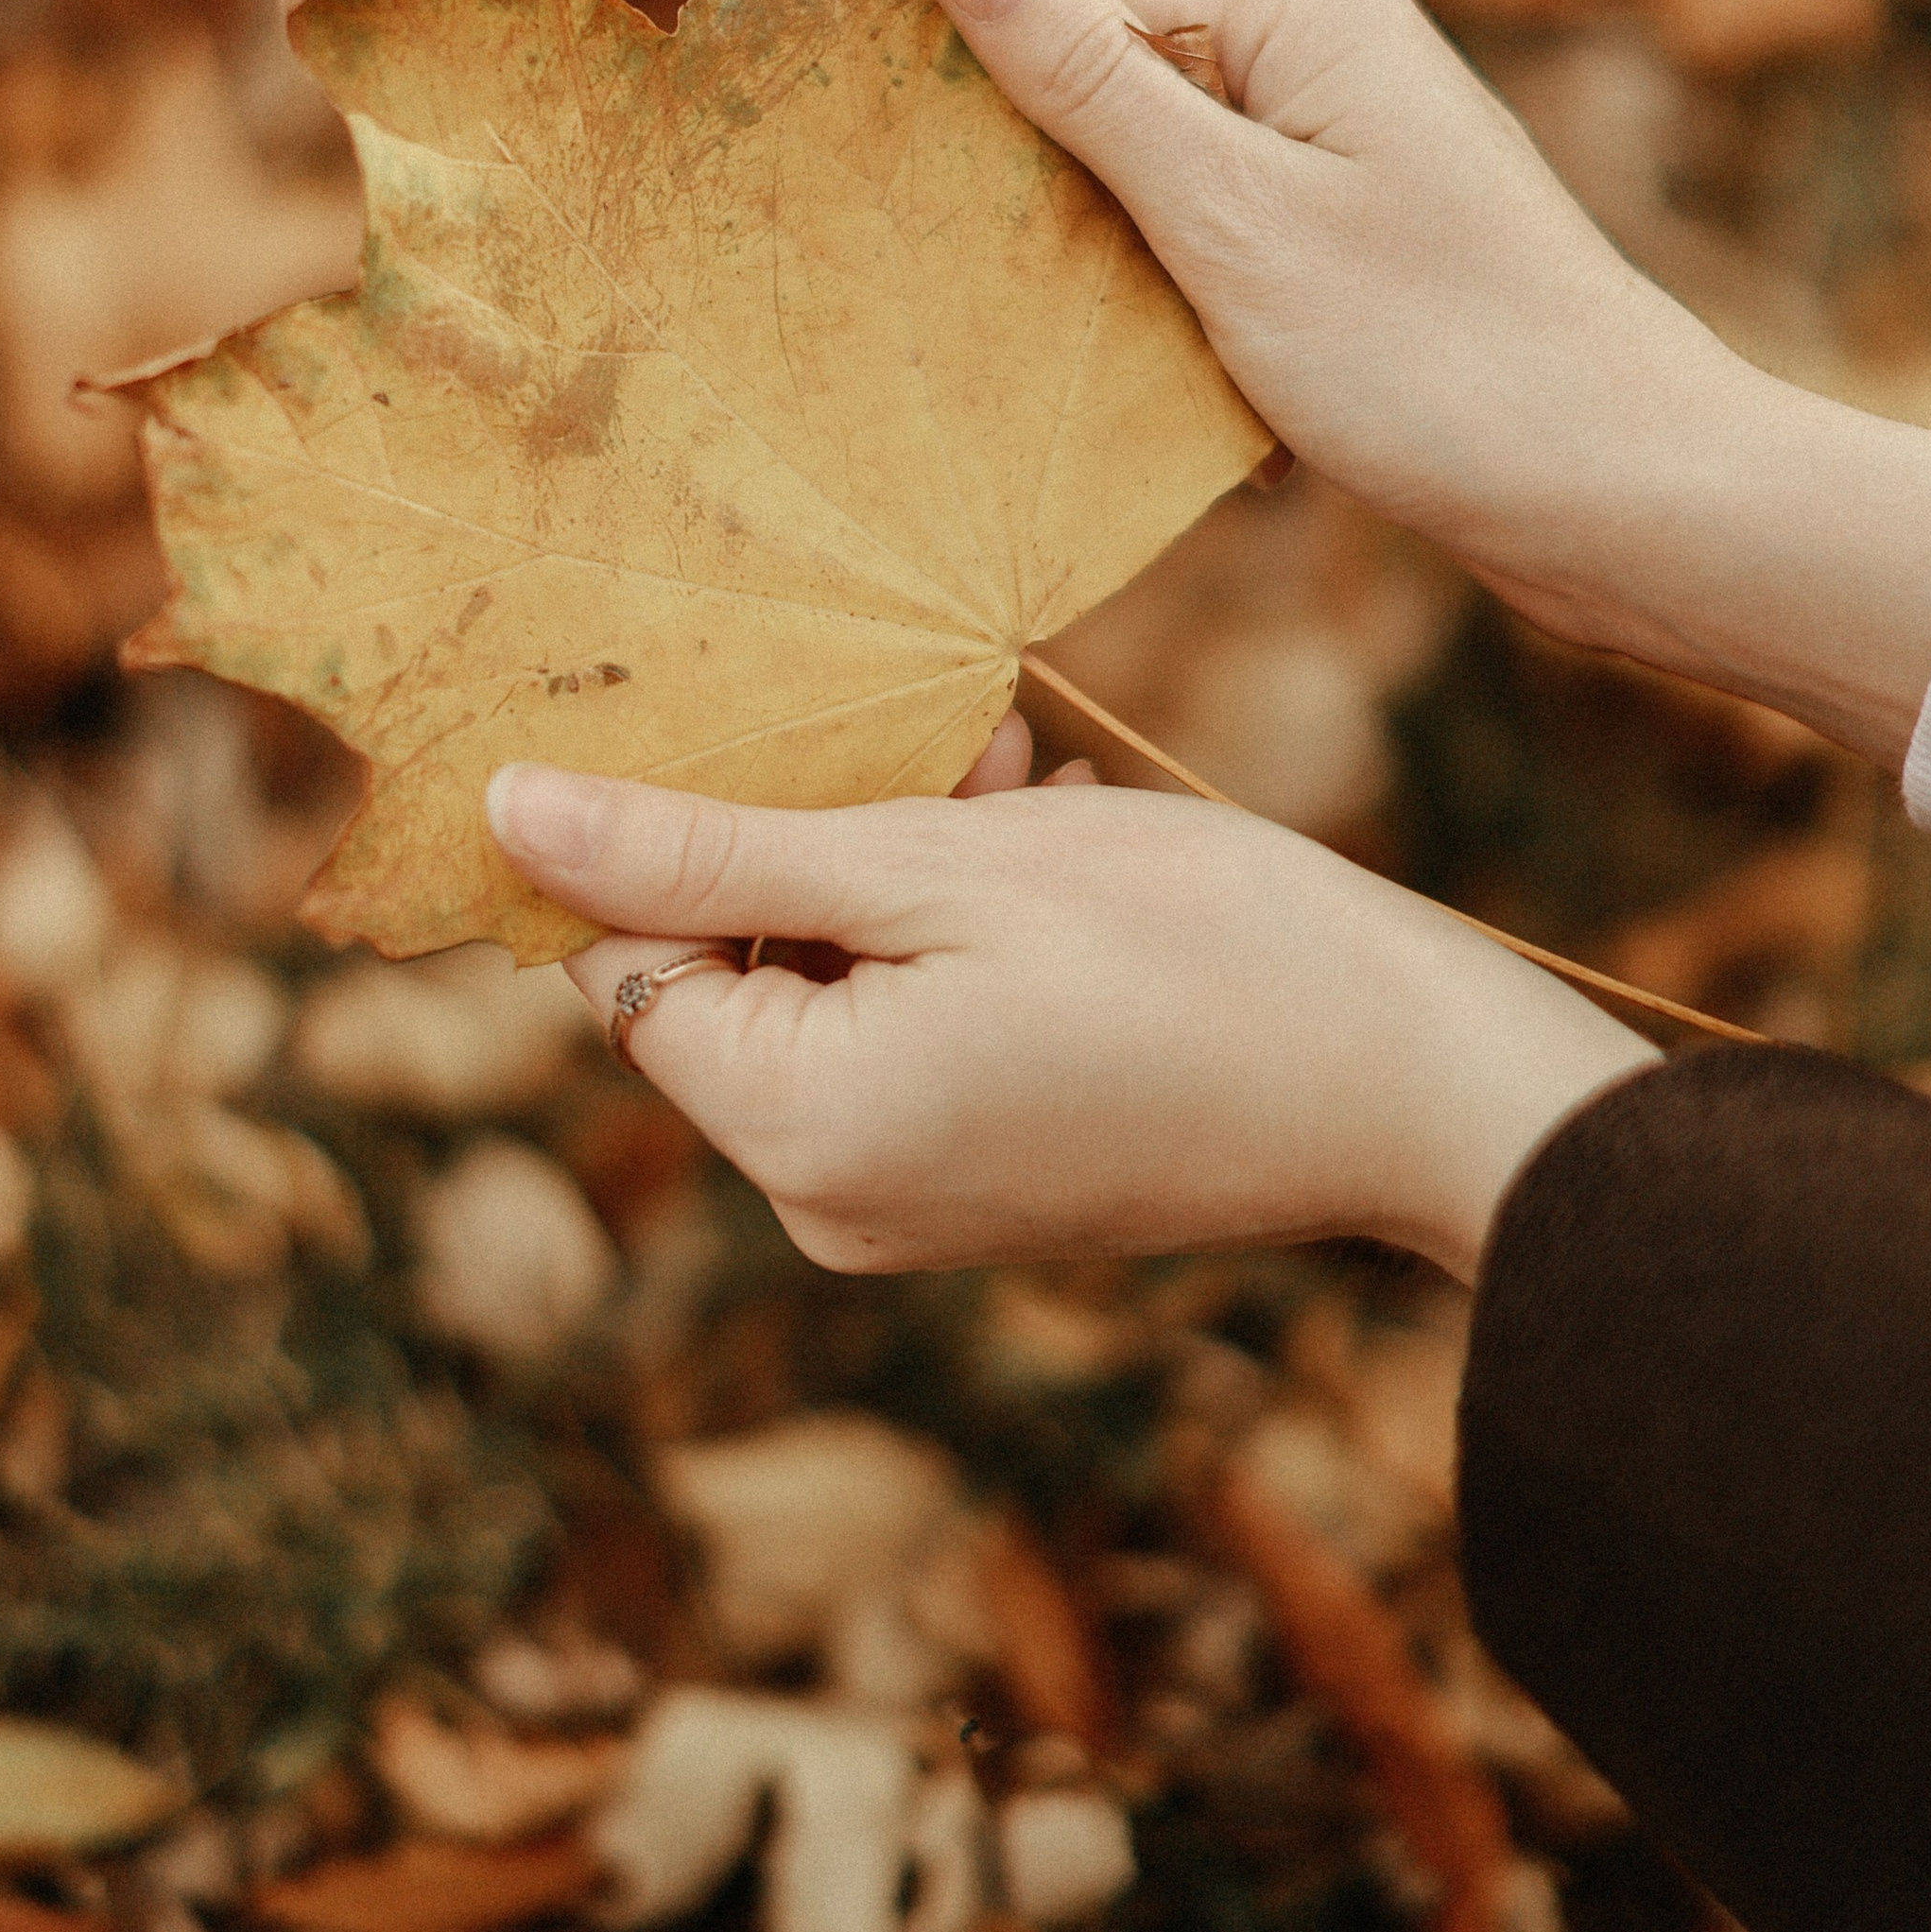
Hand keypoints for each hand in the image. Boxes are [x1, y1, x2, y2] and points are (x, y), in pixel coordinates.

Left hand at [485, 722, 1652, 1284]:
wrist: (1422, 1082)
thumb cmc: (1196, 952)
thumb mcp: (935, 862)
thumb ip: (708, 845)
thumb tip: (508, 809)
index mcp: (794, 1130)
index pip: (618, 962)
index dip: (666, 831)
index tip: (763, 724)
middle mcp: (828, 1203)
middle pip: (727, 973)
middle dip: (810, 840)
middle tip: (948, 746)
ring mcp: (912, 1207)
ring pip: (829, 986)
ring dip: (896, 867)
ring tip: (1021, 785)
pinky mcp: (987, 1186)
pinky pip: (907, 1035)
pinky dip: (952, 935)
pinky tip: (1055, 847)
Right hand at [921, 0, 1930, 769]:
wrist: (1621, 497)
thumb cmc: (1435, 356)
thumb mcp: (1227, 215)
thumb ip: (1083, 81)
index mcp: (1298, 0)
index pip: (1072, 13)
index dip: (990, 112)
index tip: (913, 213)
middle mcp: (1326, 50)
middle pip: (1109, 100)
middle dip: (1049, 202)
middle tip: (983, 305)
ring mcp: (1347, 149)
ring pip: (1154, 192)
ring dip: (1109, 276)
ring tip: (1078, 359)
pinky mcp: (1357, 244)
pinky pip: (1215, 254)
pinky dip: (1176, 317)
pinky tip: (1159, 390)